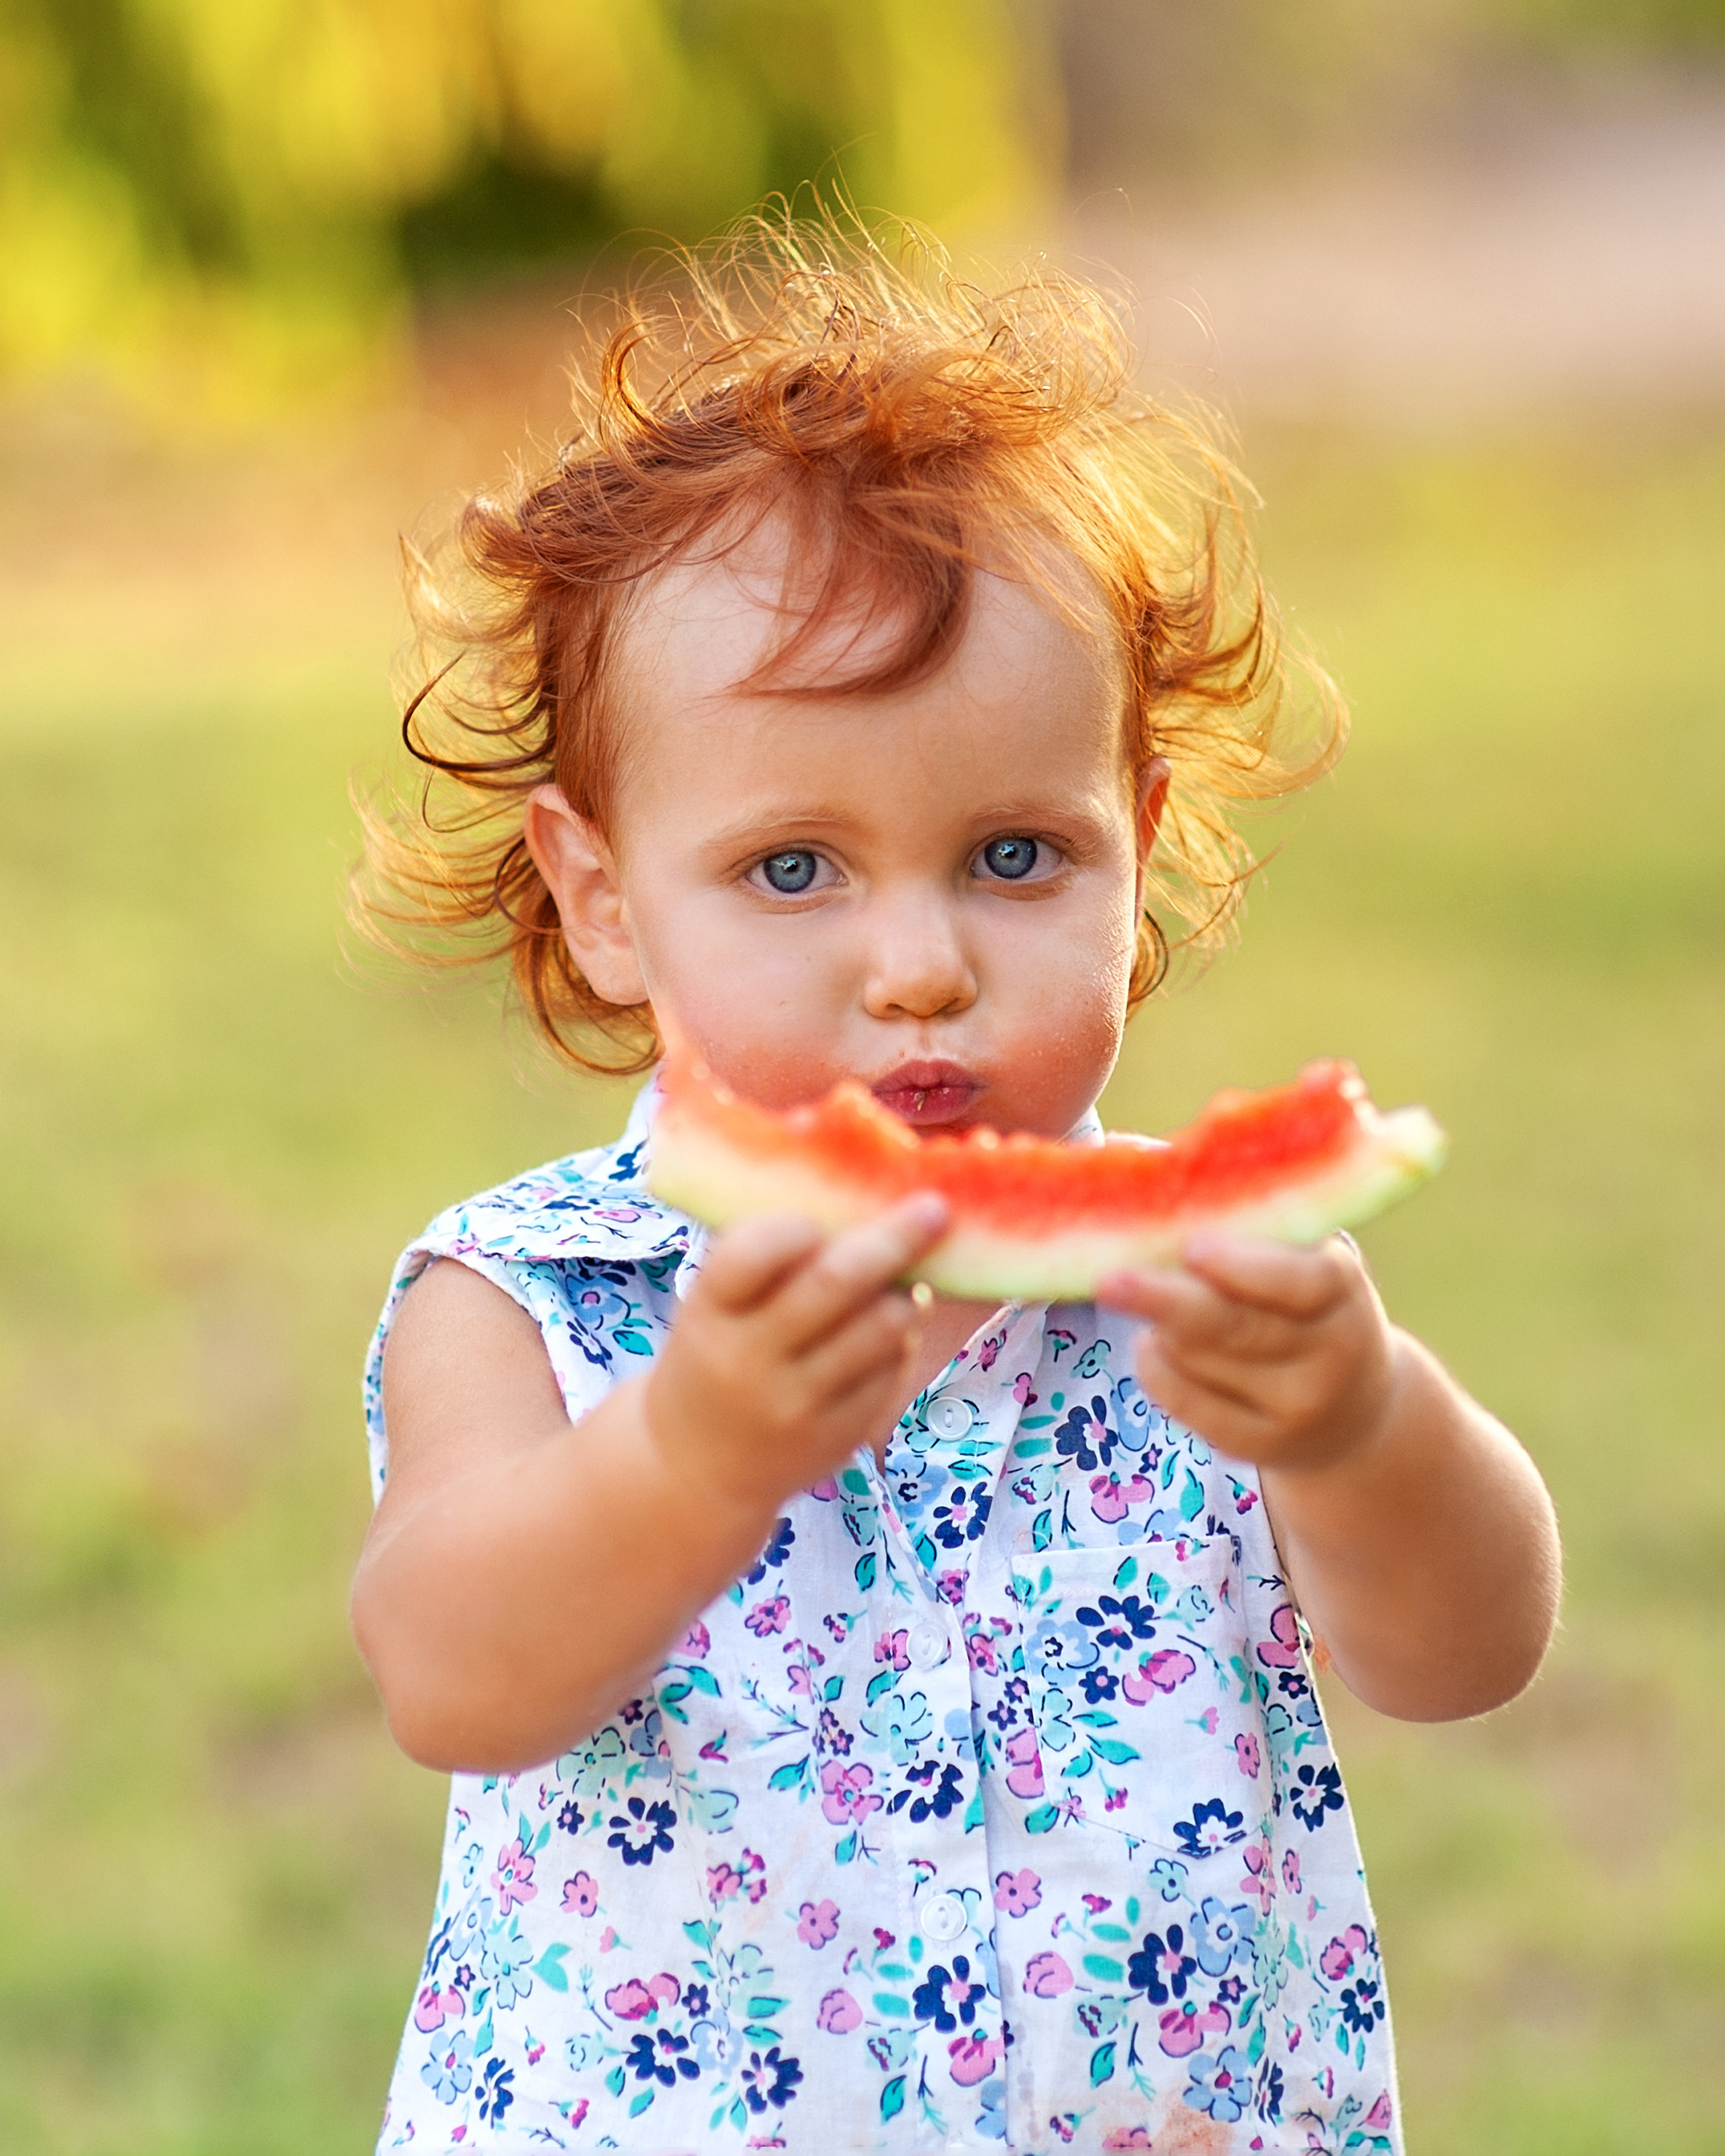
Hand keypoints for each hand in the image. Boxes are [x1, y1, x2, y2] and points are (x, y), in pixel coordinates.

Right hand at [645, 1195, 949, 1515]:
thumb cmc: (714, 1355)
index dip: (793, 1228)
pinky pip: (888, 1370)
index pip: (751, 1255)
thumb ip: (763, 1257)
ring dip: (905, 1294)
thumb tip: (852, 1193)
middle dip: (893, 1238)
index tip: (820, 1219)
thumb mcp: (712, 1308)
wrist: (695, 1469)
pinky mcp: (836, 1436)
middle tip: (935, 1208)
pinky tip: (888, 1329)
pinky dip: (898, 1339)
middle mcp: (748, 1360)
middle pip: (834, 1284)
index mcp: (708, 1314)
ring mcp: (795, 1404)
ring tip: (911, 1277)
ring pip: (878, 1328)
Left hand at [1097, 1232, 1400, 1472]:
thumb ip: (1245, 1218)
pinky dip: (1161, 1373)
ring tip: (1134, 1294)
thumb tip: (1145, 1163)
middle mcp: (1329, 1353)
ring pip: (1206, 1363)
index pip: (1301, 1281)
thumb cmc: (1305, 1301)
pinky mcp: (1264, 1444)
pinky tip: (1149, 1345)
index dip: (1246, 1267)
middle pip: (1238, 1328)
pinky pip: (1195, 1408)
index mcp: (1341, 1289)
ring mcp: (1298, 1406)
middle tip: (1110, 1279)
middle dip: (1168, 1301)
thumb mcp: (1301, 1255)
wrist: (1355, 1407)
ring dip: (1161, 1328)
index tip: (1193, 1246)